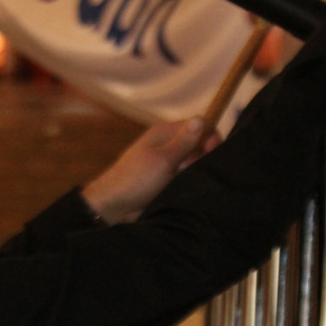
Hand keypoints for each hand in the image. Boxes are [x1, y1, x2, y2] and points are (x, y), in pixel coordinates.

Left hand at [81, 117, 217, 224]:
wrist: (114, 207)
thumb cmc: (135, 180)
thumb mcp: (163, 159)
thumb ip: (184, 141)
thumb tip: (200, 119)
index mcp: (166, 133)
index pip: (199, 125)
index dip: (210, 137)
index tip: (211, 153)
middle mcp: (168, 145)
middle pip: (199, 145)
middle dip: (203, 158)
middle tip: (192, 171)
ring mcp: (168, 163)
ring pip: (194, 163)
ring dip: (195, 173)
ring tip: (184, 184)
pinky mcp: (168, 180)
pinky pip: (186, 178)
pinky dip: (189, 183)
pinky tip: (183, 191)